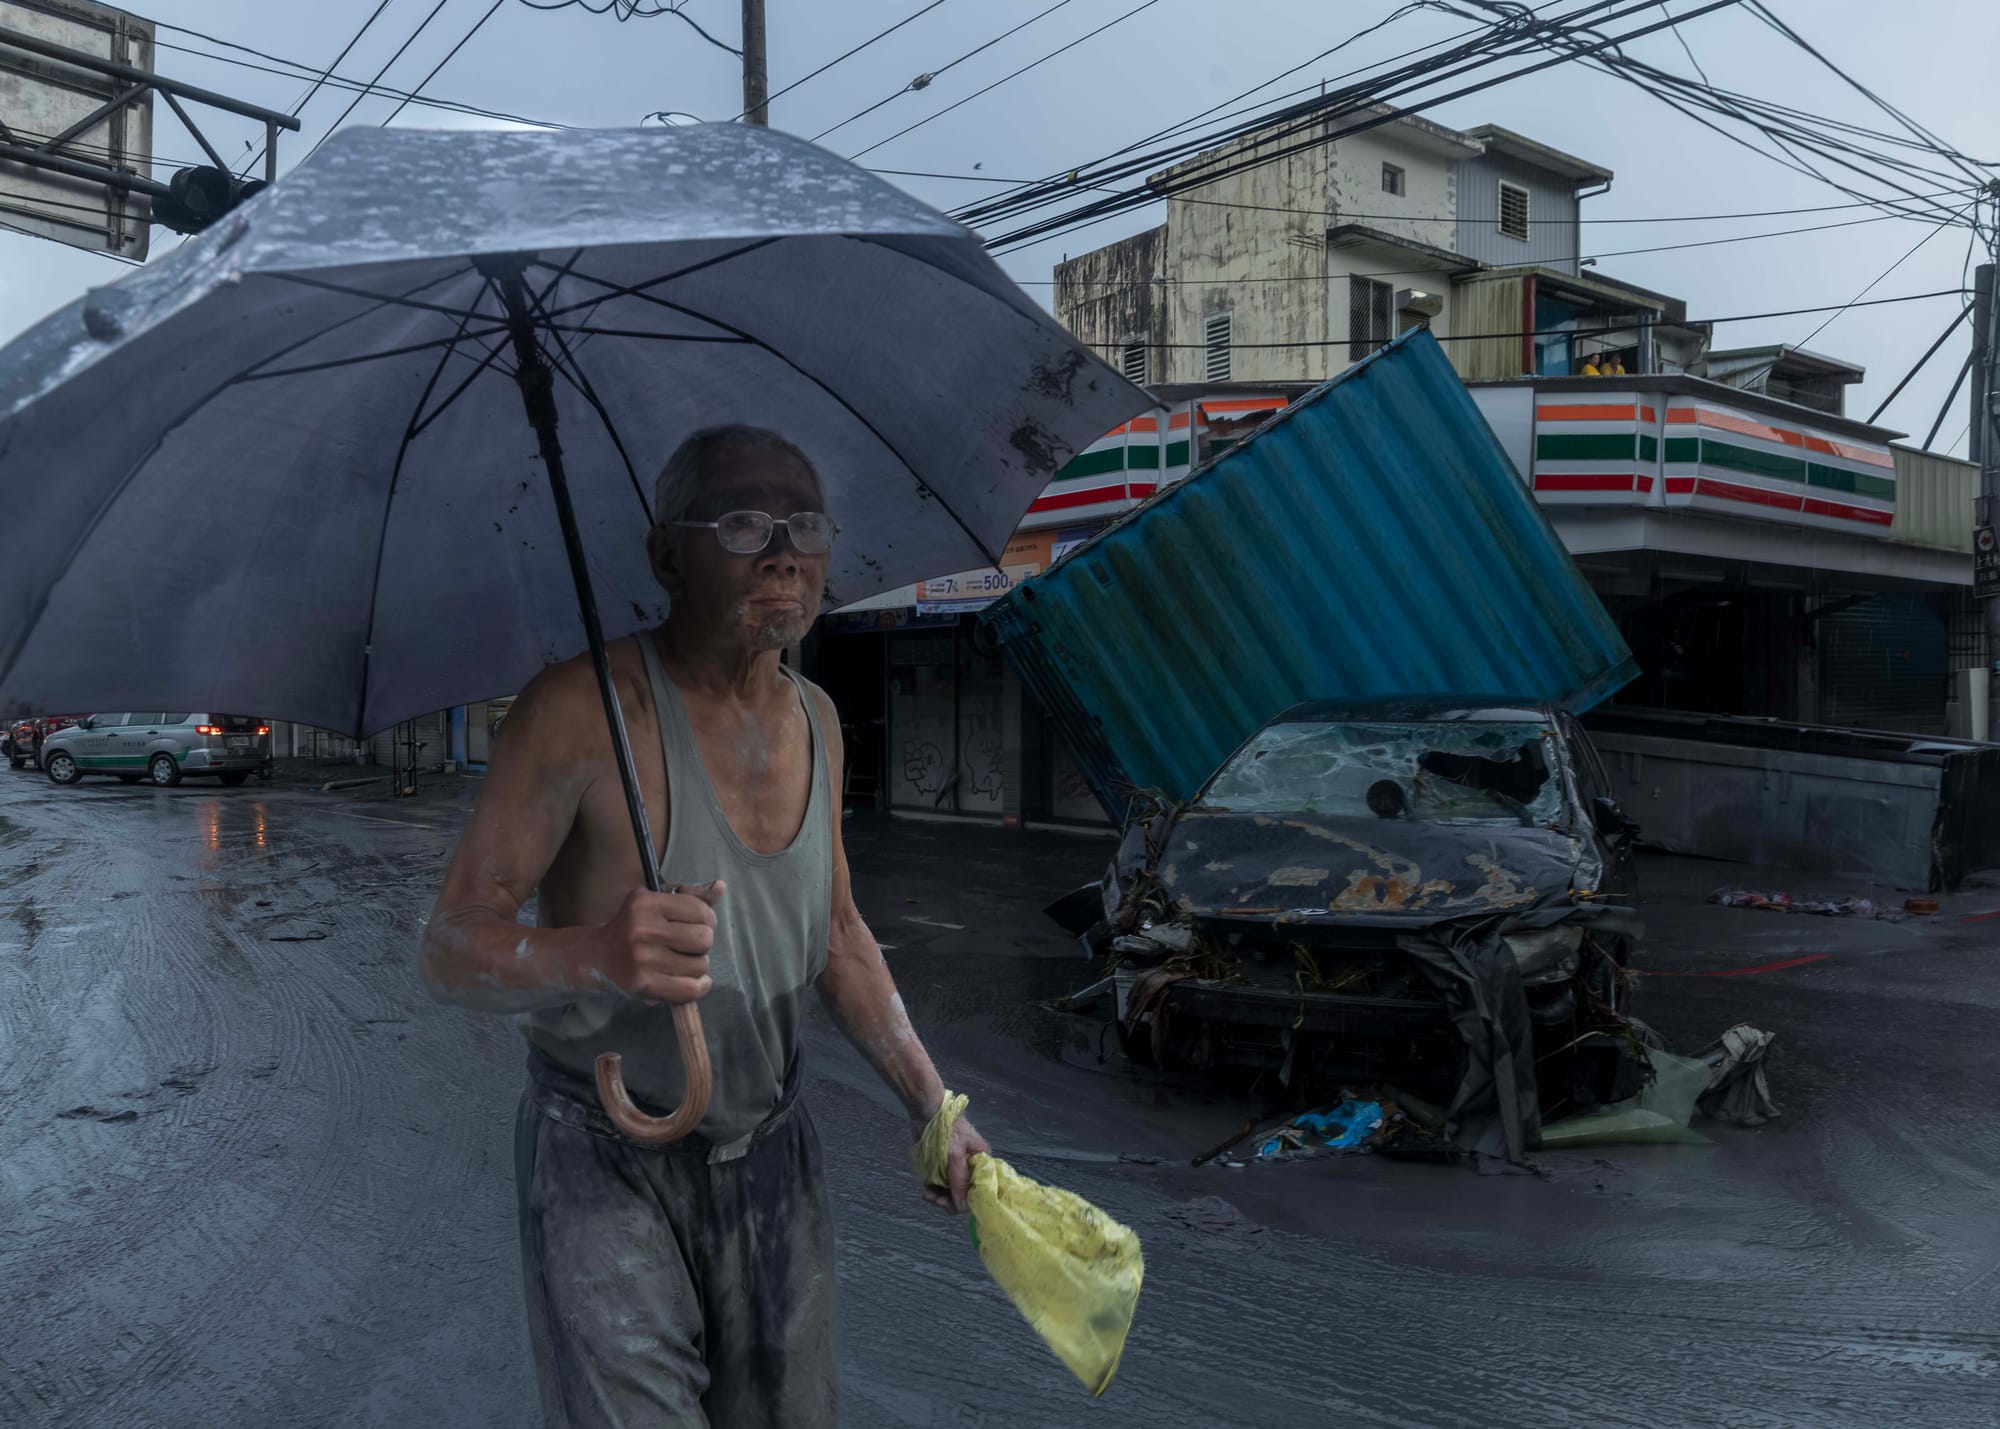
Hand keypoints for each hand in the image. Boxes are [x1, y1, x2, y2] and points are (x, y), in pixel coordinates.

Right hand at [586, 882, 724, 1003]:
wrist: (597, 955)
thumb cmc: (633, 926)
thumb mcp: (656, 902)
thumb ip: (691, 895)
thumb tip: (721, 887)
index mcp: (646, 903)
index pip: (699, 911)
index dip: (707, 919)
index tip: (699, 924)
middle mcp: (643, 929)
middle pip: (703, 939)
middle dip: (703, 943)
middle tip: (690, 945)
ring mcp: (643, 959)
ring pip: (700, 965)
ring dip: (699, 965)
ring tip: (684, 962)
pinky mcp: (643, 984)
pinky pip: (689, 989)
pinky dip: (699, 986)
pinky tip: (694, 981)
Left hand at [916, 1111, 990, 1213]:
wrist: (927, 1110)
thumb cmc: (946, 1129)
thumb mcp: (955, 1155)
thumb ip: (959, 1181)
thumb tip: (963, 1207)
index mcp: (981, 1162)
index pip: (978, 1190)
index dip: (965, 1201)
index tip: (948, 1202)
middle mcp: (971, 1167)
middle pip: (964, 1194)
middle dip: (949, 1200)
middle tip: (935, 1199)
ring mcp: (956, 1168)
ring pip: (951, 1192)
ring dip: (939, 1196)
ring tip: (927, 1193)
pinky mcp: (943, 1167)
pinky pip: (941, 1185)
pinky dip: (934, 1189)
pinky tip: (926, 1188)